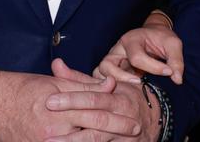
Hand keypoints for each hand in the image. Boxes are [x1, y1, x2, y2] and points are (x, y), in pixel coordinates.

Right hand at [0, 61, 139, 141]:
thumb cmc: (21, 87)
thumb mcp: (52, 81)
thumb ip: (82, 84)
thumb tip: (110, 83)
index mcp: (56, 107)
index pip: (94, 111)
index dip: (116, 115)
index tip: (134, 117)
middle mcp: (50, 131)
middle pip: (91, 134)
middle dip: (115, 134)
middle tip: (134, 131)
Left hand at [46, 59, 161, 141]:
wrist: (153, 121)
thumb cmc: (125, 98)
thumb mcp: (107, 85)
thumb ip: (79, 78)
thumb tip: (56, 65)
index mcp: (117, 97)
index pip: (93, 97)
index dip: (72, 99)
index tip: (50, 101)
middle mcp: (122, 117)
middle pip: (96, 121)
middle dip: (71, 125)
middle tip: (46, 130)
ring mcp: (122, 137)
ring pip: (97, 141)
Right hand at [93, 17, 183, 84]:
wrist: (154, 35)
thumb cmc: (162, 39)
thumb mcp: (173, 44)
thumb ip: (176, 60)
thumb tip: (177, 79)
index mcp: (132, 39)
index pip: (136, 57)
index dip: (153, 67)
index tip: (169, 72)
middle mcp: (118, 48)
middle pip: (107, 64)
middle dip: (122, 77)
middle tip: (140, 82)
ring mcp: (114, 59)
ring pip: (100, 72)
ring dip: (113, 82)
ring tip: (130, 88)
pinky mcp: (114, 68)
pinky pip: (103, 78)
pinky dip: (108, 86)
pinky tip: (125, 91)